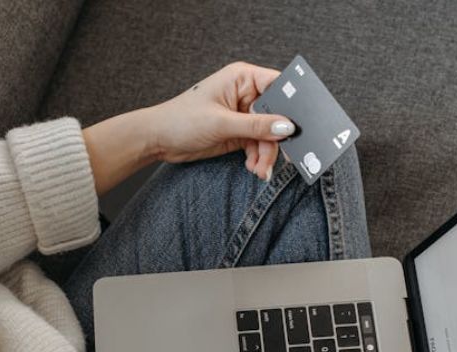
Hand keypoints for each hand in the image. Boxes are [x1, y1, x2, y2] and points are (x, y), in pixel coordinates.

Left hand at [141, 61, 295, 180]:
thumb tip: (286, 126)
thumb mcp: (221, 123)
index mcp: (242, 78)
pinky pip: (258, 146)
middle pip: (276, 115)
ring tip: (260, 170)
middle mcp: (245, 94)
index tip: (298, 124)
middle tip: (276, 157)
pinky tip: (253, 168)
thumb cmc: (180, 120)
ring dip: (266, 154)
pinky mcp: (238, 133)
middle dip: (276, 139)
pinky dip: (258, 158)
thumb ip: (256, 126)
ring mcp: (243, 115)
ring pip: (268, 135)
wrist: (158, 140)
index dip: (291, 103)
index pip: (278, 85)